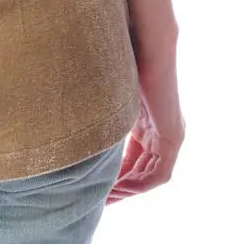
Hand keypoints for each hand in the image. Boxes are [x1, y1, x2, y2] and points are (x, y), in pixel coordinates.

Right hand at [105, 37, 184, 201]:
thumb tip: (70, 112)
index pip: (134, 158)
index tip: (97, 186)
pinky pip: (160, 174)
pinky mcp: (173, 137)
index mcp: (147, 121)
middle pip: (142, 171)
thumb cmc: (123, 57)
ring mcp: (170, 136)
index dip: (117, 175)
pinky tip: (119, 189)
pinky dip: (140, 184)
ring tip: (105, 198)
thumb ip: (100, 109)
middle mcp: (161, 132)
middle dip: (121, 187)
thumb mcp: (107, 92)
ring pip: (151, 176)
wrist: (147, 44)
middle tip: (98, 200)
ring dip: (129, 189)